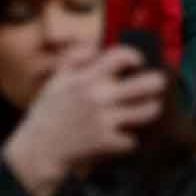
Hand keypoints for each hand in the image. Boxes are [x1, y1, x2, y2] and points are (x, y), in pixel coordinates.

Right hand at [3, 48, 166, 195]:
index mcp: (87, 77)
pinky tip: (124, 135)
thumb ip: (75, 57)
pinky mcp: (107, 142)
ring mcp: (105, 119)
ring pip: (149, 111)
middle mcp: (99, 96)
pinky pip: (133, 138)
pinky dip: (130, 138)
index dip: (136, 56)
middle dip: (157, 82)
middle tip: (155, 85)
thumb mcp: (57, 80)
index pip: (122, 56)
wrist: (38, 150)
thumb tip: (96, 45)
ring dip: (151, 109)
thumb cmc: (48, 113)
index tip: (138, 63)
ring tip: (147, 108)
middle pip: (148, 83)